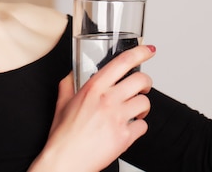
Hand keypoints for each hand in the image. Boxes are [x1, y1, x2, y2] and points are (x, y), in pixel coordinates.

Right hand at [29, 45, 155, 171]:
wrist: (65, 161)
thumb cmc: (63, 135)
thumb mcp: (62, 103)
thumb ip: (68, 84)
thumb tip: (72, 74)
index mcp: (94, 88)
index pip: (122, 62)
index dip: (140, 52)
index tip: (149, 50)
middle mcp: (108, 100)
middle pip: (141, 80)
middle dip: (146, 83)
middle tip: (142, 87)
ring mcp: (118, 118)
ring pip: (145, 103)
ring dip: (142, 106)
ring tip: (134, 111)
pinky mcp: (125, 137)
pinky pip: (143, 126)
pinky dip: (139, 127)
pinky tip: (129, 128)